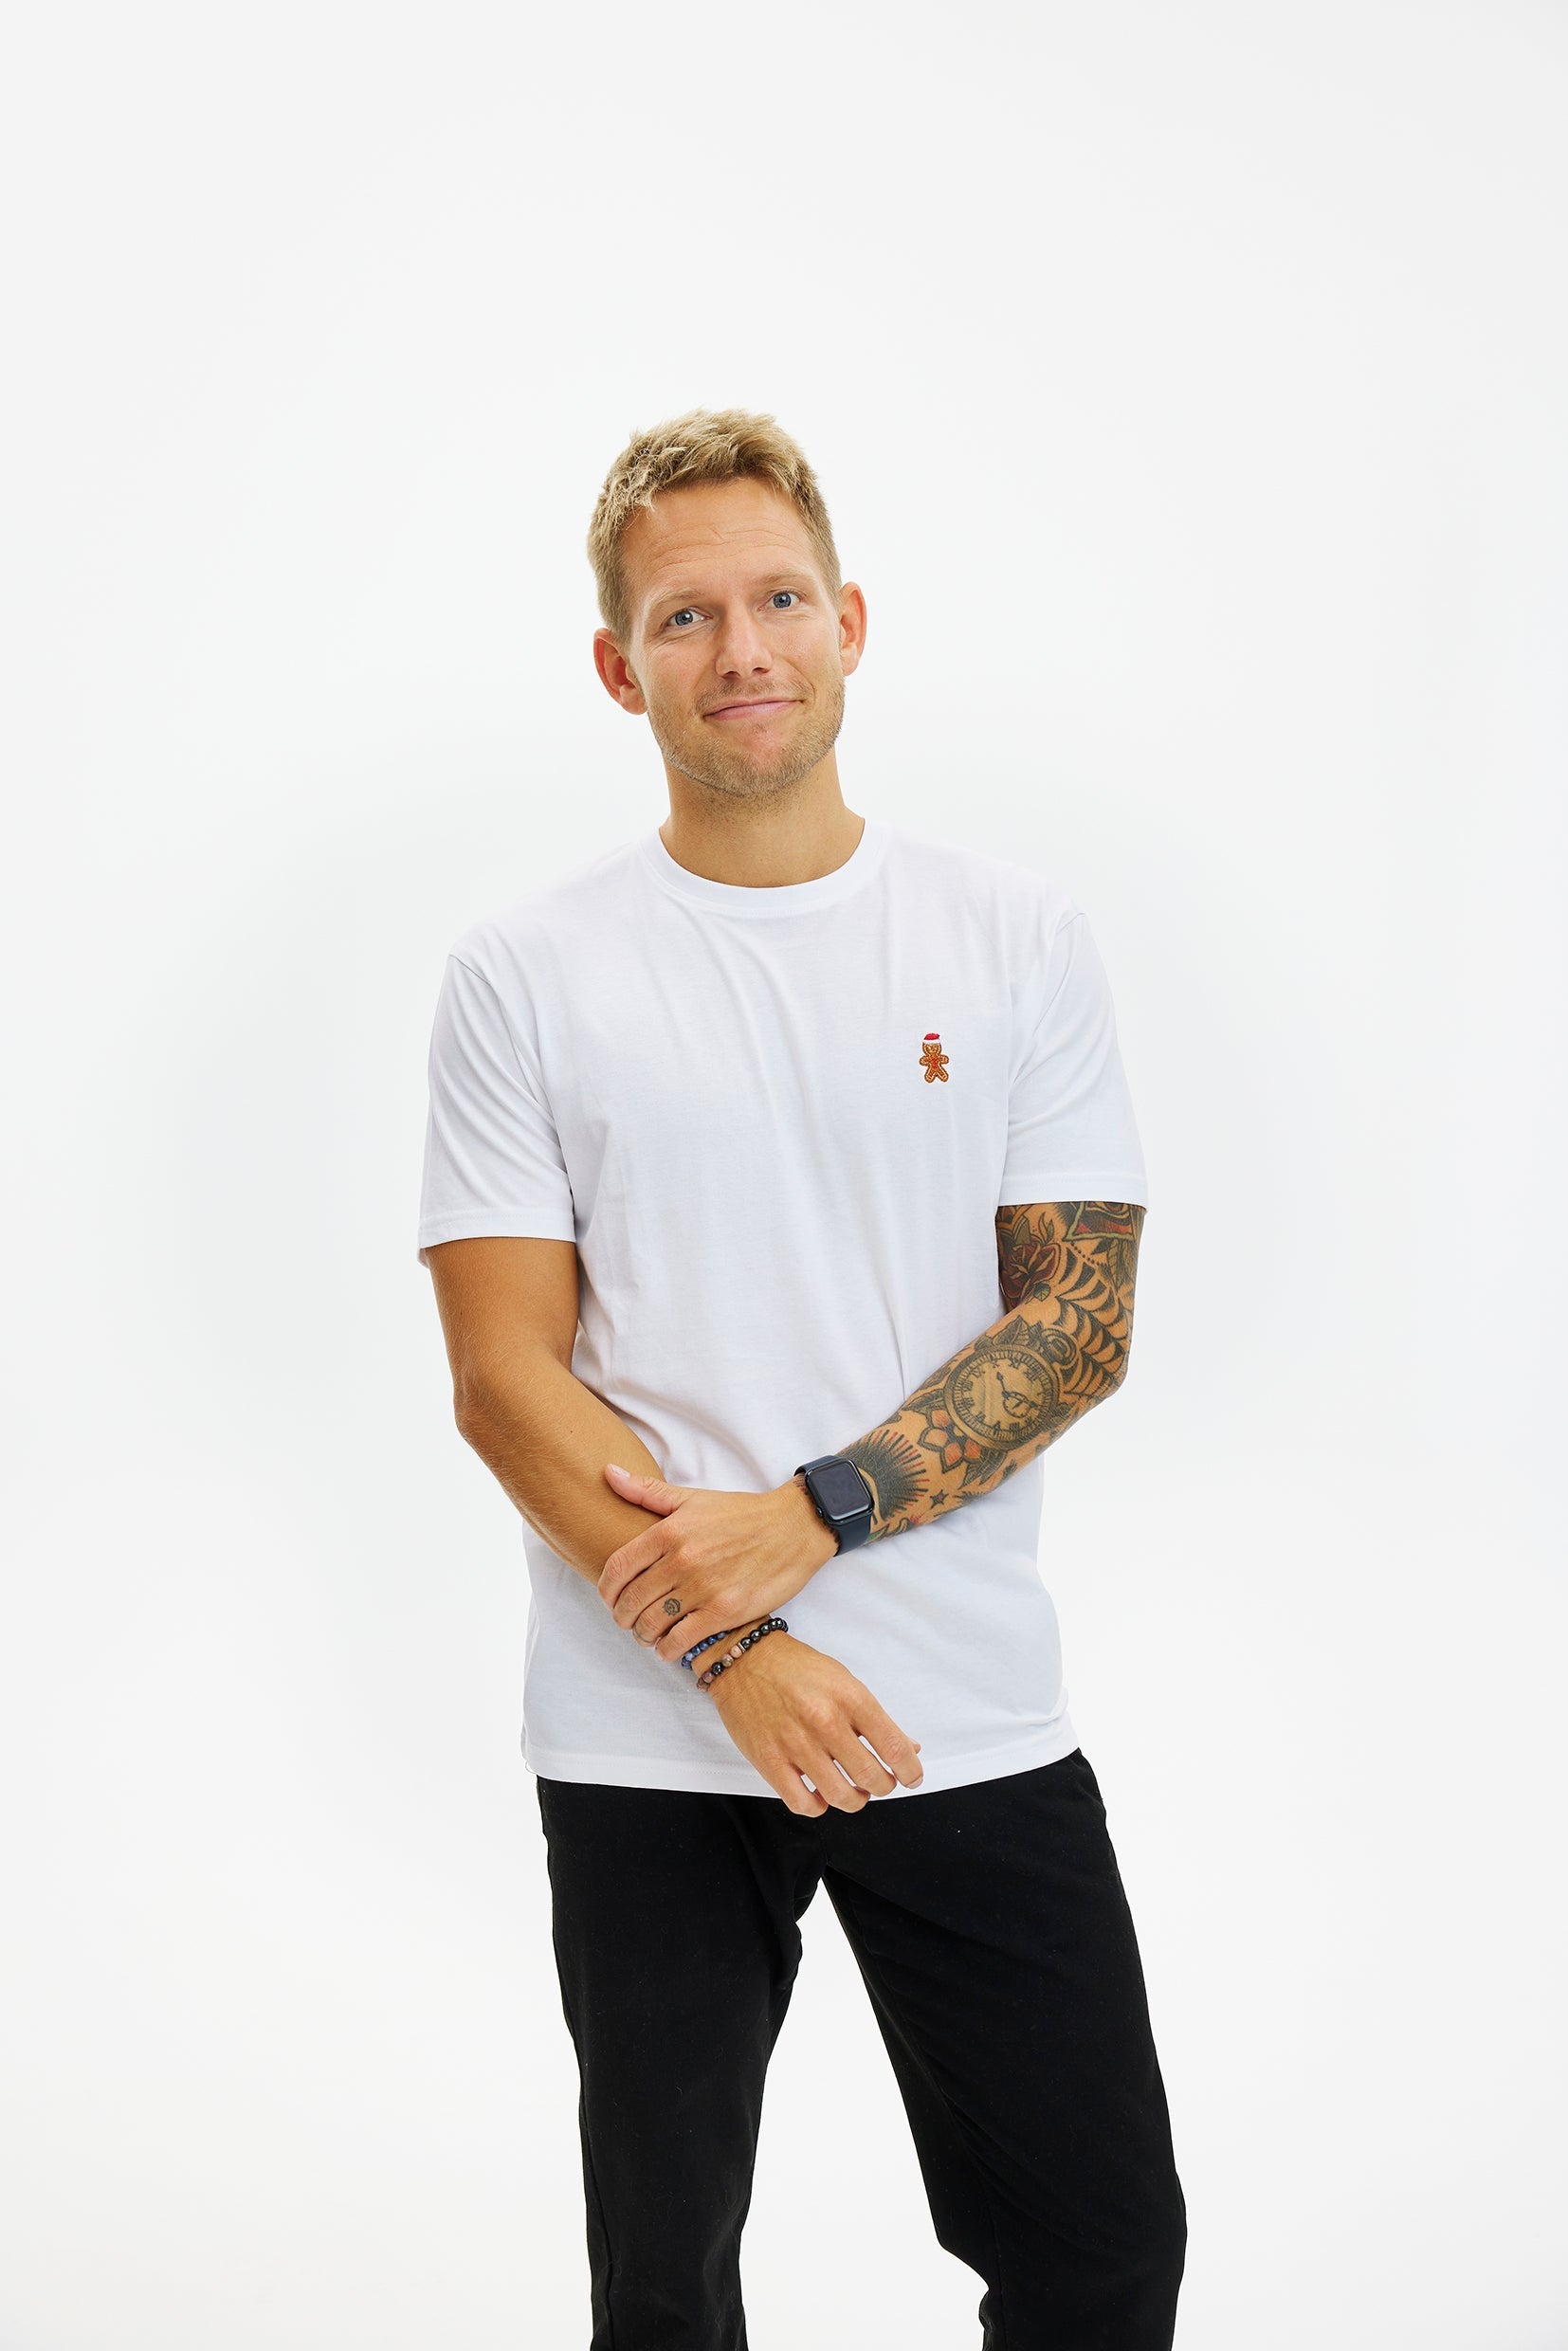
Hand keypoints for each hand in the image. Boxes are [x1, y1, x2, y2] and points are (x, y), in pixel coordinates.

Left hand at [597, 1465, 838, 1659]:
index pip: (617, 1568)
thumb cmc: (742, 1514)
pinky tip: (669, 1647)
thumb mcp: (694, 1498)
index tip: (610, 1599)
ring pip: (652, 1624)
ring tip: (648, 1635)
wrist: (794, 1527)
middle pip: (631, 1601)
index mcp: (669, 1531)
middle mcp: (682, 1560)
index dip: (606, 1591)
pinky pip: (681, 1641)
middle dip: (622, 1617)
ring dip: (643, 1635)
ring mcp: (703, 1587)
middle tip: (628, 1621)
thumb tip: (609, 1473)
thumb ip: (647, 1491)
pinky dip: (668, 1649)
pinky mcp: (725, 1611)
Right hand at [703, 1631, 923, 1814]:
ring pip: (840, 1796)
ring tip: (853, 1791)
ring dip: (854, 1800)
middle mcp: (825, 1722)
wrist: (745, 1659)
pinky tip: (819, 1795)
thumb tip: (908, 1748)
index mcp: (849, 1698)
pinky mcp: (769, 1761)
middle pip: (871, 1777)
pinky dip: (818, 1807)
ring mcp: (796, 1744)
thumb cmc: (796, 1668)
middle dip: (884, 1786)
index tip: (911, 1777)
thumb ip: (876, 1718)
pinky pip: (802, 1804)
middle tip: (881, 1782)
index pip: (895, 1748)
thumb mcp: (845, 1681)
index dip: (911, 1772)